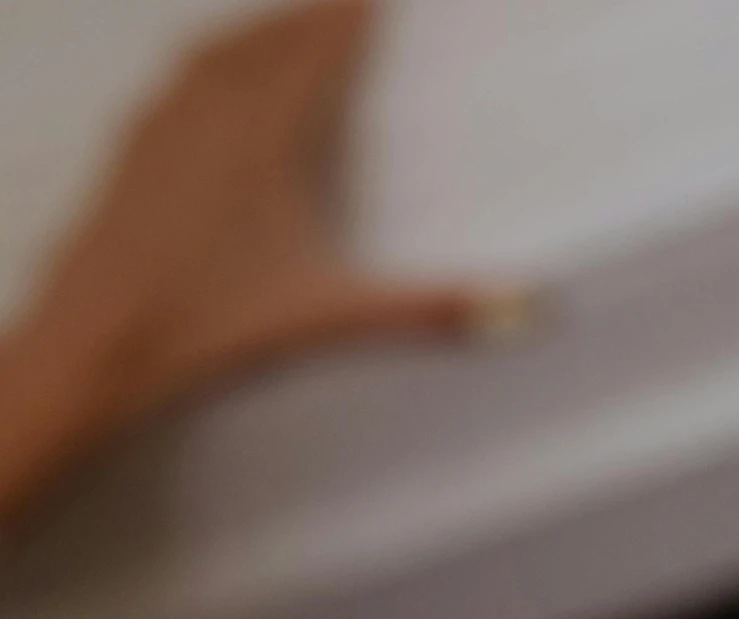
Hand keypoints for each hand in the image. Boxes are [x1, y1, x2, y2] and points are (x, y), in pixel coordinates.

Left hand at [1, 1, 532, 520]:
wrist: (94, 341)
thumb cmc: (208, 327)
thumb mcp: (332, 319)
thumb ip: (427, 312)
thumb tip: (521, 311)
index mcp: (266, 132)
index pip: (321, 47)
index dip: (355, 14)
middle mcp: (212, 110)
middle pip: (272, 36)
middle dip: (314, 14)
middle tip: (347, 2)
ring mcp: (162, 124)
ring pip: (220, 51)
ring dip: (261, 32)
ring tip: (290, 24)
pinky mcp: (130, 151)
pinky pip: (179, 79)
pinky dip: (210, 61)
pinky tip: (208, 75)